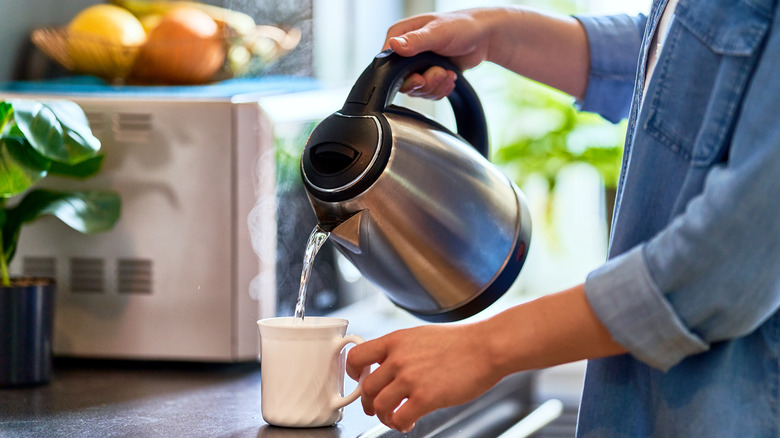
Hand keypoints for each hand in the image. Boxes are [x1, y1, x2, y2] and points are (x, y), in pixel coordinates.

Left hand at [346, 323, 501, 431]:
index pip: (356, 356)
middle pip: (366, 387)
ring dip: (384, 417)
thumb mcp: (421, 335)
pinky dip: (400, 425)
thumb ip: (401, 349)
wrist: (485, 348)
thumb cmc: (460, 342)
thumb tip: (388, 364)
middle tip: (376, 408)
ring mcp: (410, 378)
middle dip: (369, 402)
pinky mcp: (424, 397)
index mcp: (395, 341)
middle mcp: (398, 358)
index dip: (354, 372)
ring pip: (378, 406)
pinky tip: (408, 423)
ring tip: (394, 418)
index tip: (360, 380)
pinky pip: (399, 418)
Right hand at [383, 7, 590, 99]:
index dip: (399, 74)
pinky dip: (441, 90)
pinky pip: (428, 93)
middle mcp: (405, 51)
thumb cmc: (462, 26)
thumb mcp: (438, 32)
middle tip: (439, 74)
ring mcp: (417, 65)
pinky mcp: (428, 75)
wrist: (485, 37)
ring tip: (449, 74)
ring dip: (435, 86)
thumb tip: (394, 46)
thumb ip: (415, 41)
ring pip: (416, 90)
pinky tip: (451, 77)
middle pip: (401, 80)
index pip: (386, 61)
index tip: (418, 76)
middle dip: (423, 83)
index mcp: (401, 35)